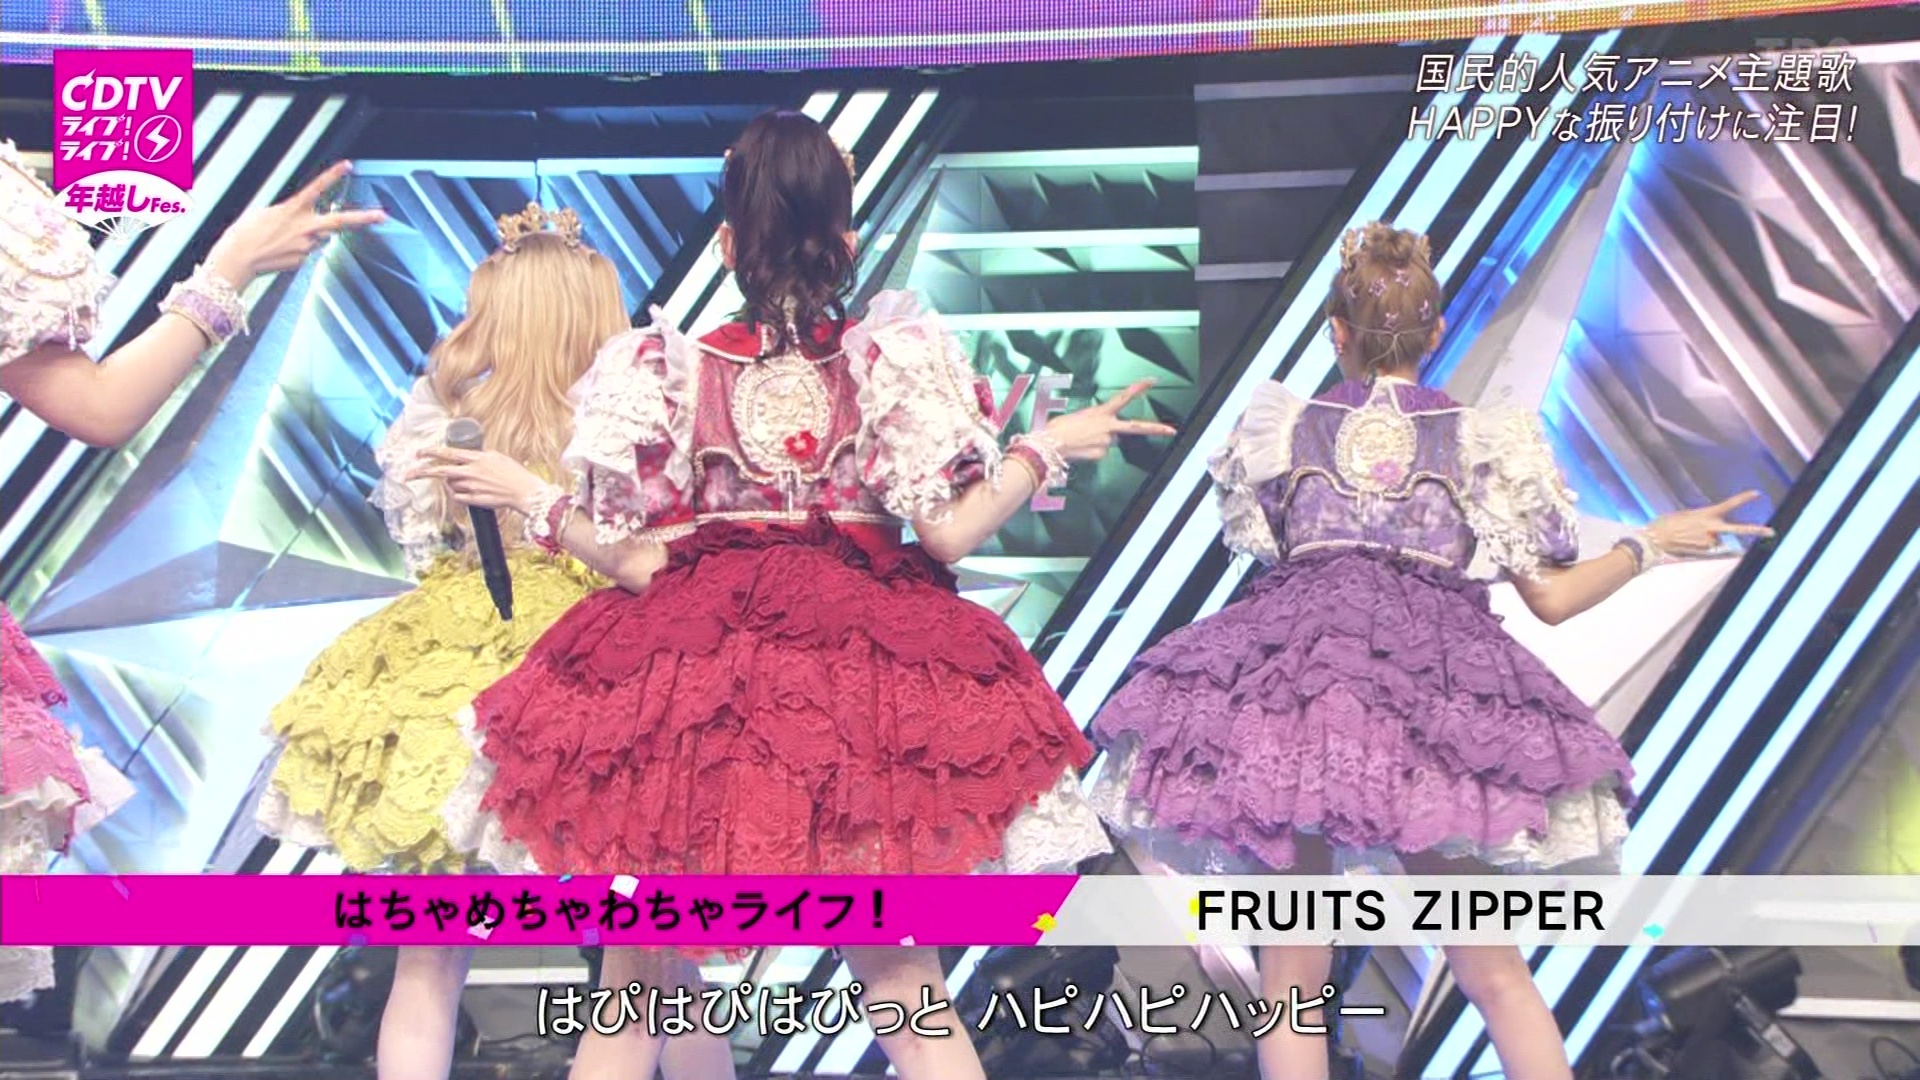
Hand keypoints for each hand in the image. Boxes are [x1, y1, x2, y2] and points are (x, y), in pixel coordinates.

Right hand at [204, 161, 386, 285]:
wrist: (238, 259)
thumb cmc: (245, 233)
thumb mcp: (266, 212)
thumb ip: (290, 214)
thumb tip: (303, 222)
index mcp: (293, 210)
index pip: (317, 188)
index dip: (333, 175)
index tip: (347, 166)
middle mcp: (305, 228)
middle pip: (341, 222)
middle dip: (364, 218)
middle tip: (382, 215)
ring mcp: (306, 246)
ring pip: (318, 238)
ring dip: (308, 235)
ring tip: (282, 238)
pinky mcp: (302, 261)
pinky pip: (305, 252)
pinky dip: (295, 249)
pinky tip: (278, 250)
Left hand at [413, 447, 547, 513]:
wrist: (524, 492)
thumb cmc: (514, 473)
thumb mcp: (496, 457)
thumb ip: (479, 457)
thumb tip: (466, 457)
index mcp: (476, 458)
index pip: (447, 453)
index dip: (430, 452)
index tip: (418, 453)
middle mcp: (470, 471)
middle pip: (439, 471)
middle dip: (421, 472)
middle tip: (408, 474)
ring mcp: (471, 486)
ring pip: (450, 485)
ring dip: (452, 484)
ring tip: (468, 483)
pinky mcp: (473, 499)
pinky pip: (458, 497)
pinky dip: (459, 494)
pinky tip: (470, 493)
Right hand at [1037, 379, 1177, 461]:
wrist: (1049, 444)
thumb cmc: (1058, 429)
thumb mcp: (1078, 417)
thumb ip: (1096, 422)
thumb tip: (1104, 433)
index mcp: (1101, 412)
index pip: (1124, 397)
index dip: (1139, 388)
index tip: (1152, 381)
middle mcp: (1107, 427)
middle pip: (1136, 427)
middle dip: (1156, 429)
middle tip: (1172, 431)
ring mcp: (1106, 442)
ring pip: (1110, 442)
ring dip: (1099, 441)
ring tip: (1081, 440)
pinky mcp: (1101, 455)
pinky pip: (1101, 453)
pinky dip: (1092, 451)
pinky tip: (1081, 449)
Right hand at [1646, 490, 1775, 556]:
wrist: (1653, 541)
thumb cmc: (1665, 525)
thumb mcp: (1684, 516)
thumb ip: (1701, 520)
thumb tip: (1710, 530)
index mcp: (1706, 515)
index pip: (1728, 505)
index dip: (1743, 499)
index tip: (1756, 494)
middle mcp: (1711, 529)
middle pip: (1738, 529)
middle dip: (1756, 530)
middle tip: (1772, 532)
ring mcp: (1709, 542)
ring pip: (1715, 540)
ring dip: (1706, 538)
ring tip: (1687, 536)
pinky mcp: (1704, 553)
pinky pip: (1708, 548)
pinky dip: (1700, 546)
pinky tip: (1687, 544)